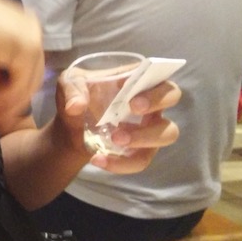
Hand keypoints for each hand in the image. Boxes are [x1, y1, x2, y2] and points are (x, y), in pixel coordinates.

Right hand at [0, 0, 44, 133]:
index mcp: (18, 20)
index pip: (22, 59)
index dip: (8, 84)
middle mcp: (30, 26)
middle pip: (29, 71)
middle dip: (9, 99)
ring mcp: (32, 37)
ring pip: (27, 82)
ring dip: (5, 104)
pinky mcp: (28, 51)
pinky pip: (20, 86)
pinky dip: (3, 101)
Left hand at [57, 73, 181, 173]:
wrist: (69, 129)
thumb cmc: (77, 98)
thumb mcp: (69, 85)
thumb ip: (72, 90)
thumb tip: (76, 106)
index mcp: (137, 81)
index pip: (160, 77)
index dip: (155, 88)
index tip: (134, 101)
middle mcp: (150, 102)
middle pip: (172, 98)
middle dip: (156, 105)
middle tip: (133, 110)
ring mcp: (149, 128)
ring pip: (167, 134)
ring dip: (144, 138)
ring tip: (114, 140)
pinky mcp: (141, 151)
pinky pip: (141, 160)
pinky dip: (121, 163)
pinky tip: (98, 159)